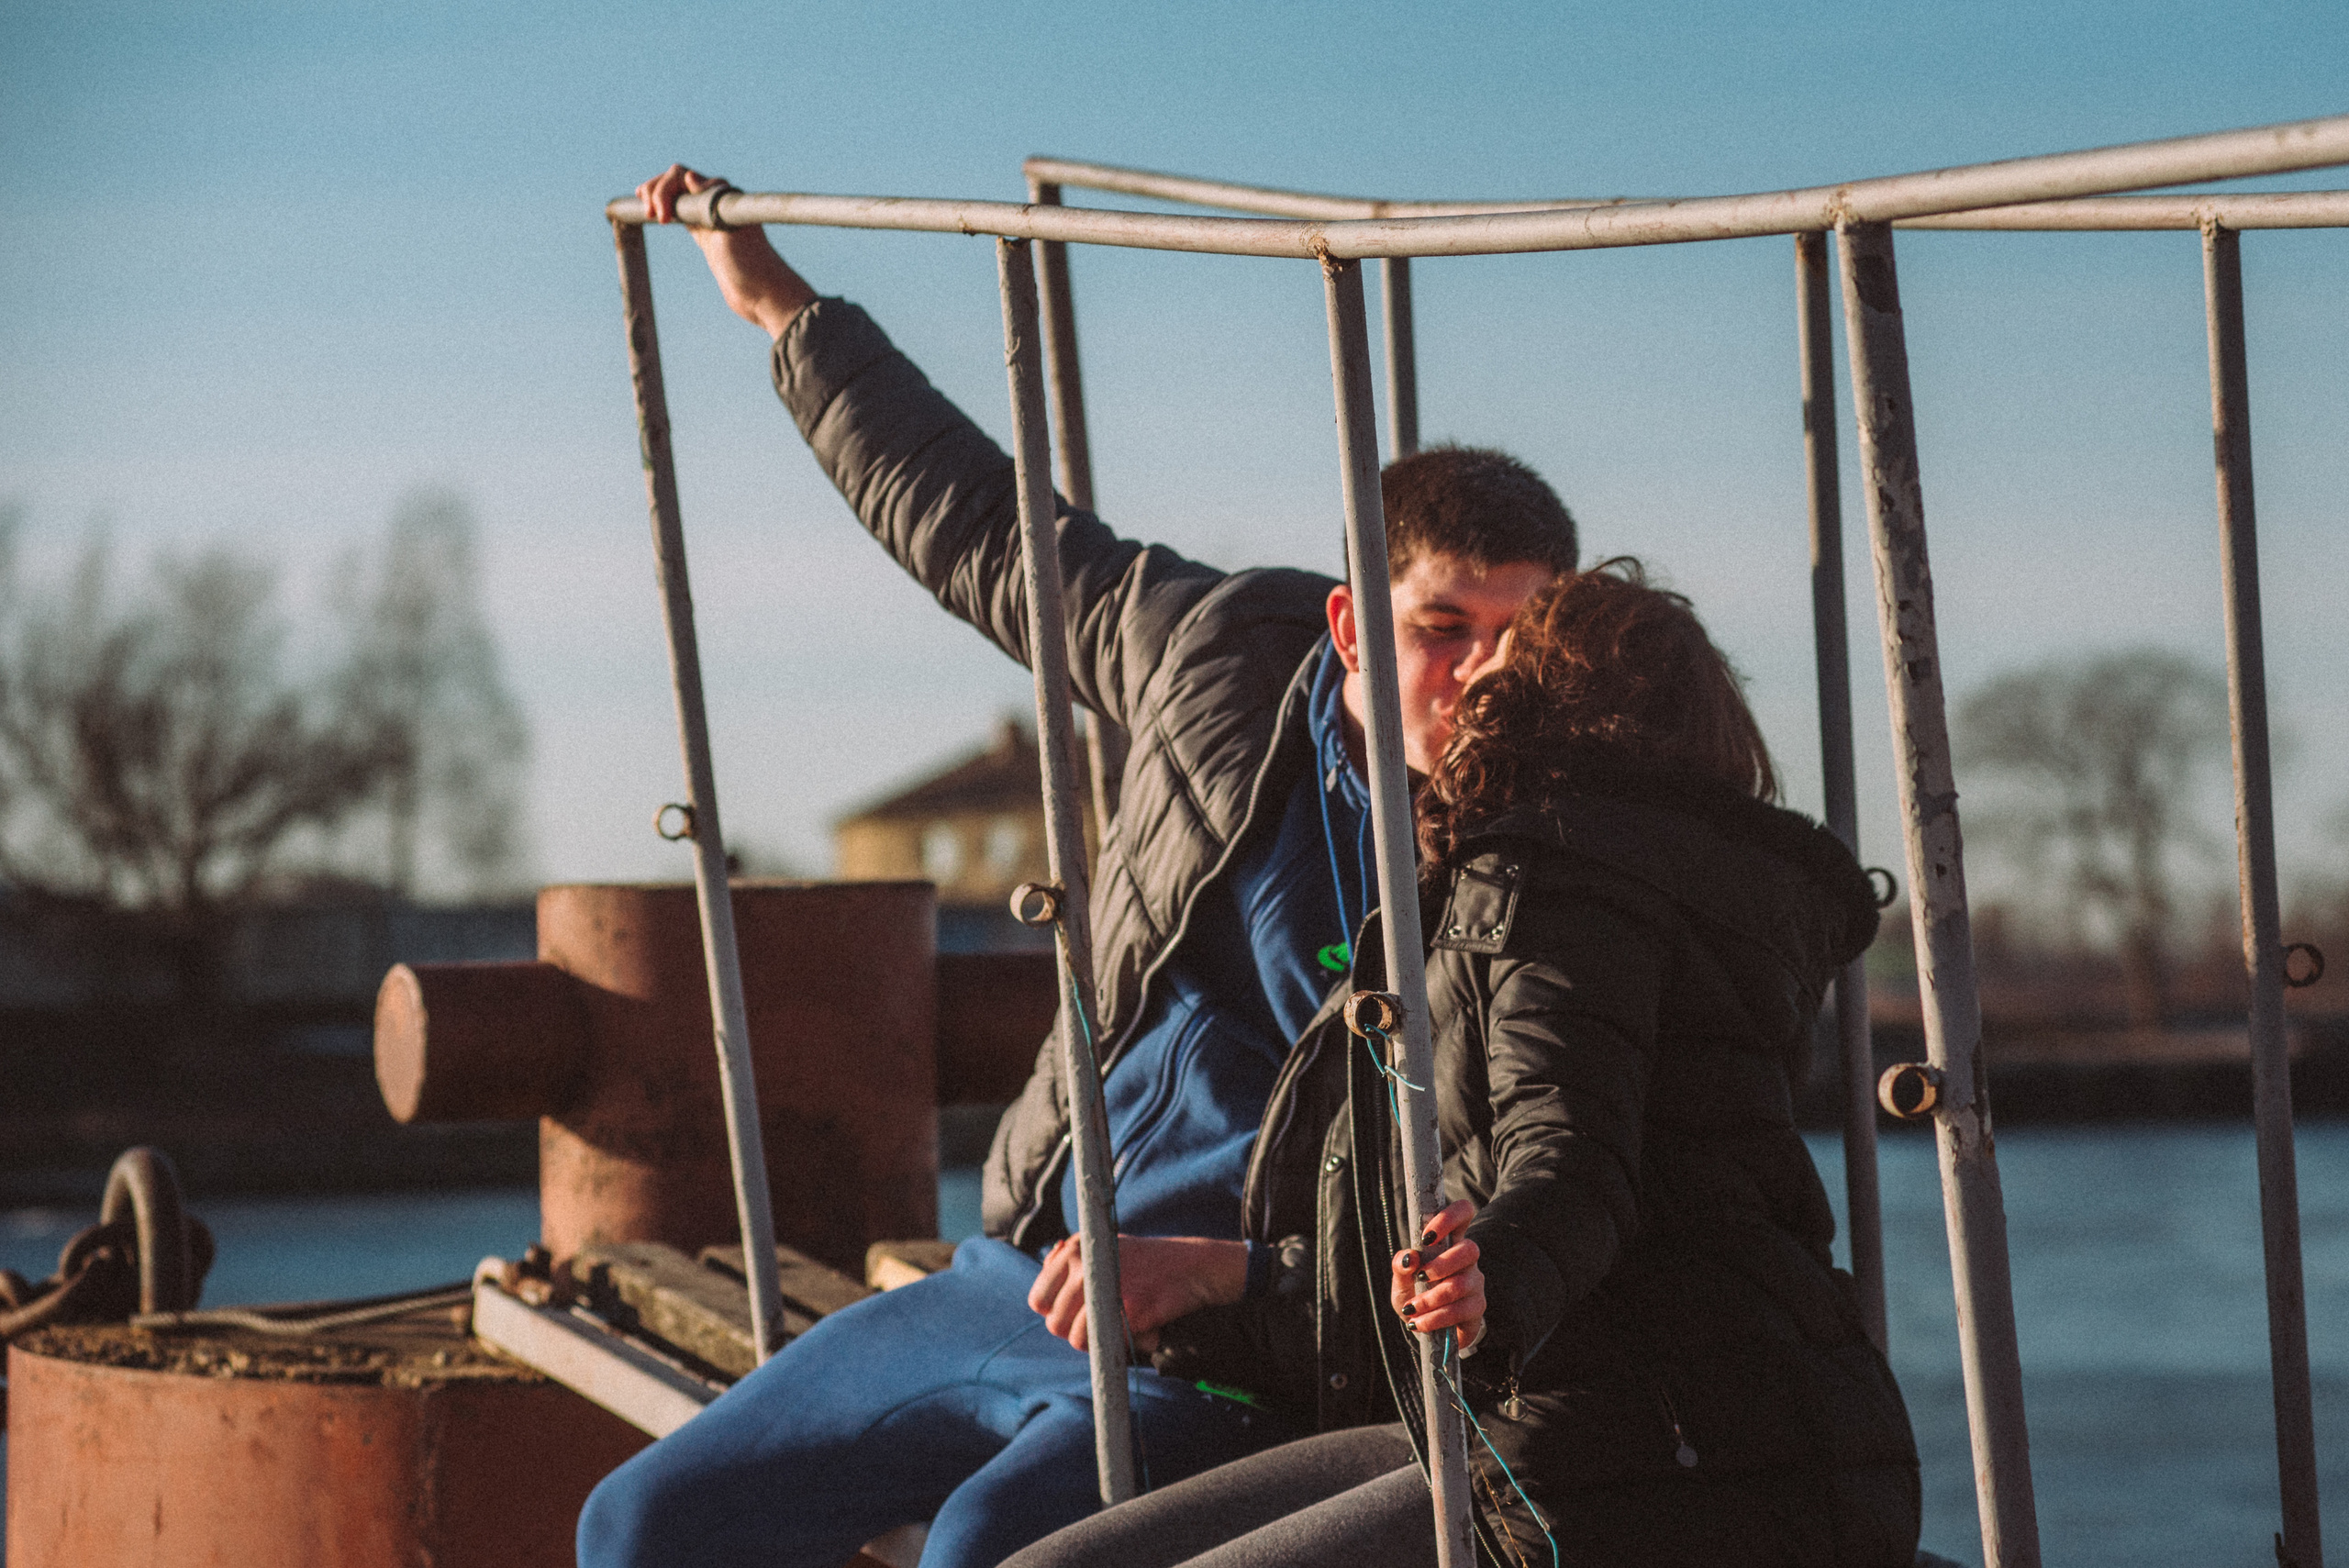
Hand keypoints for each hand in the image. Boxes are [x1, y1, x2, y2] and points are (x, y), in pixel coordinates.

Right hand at [634, 164, 817, 339]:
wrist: (762, 296)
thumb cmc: (750, 266)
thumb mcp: (729, 231)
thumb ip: (711, 203)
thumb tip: (690, 176)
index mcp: (721, 195)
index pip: (682, 175)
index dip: (664, 189)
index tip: (662, 219)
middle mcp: (715, 201)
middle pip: (676, 180)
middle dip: (657, 191)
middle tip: (651, 215)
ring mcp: (708, 217)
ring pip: (676, 194)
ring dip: (656, 196)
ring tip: (644, 209)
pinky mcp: (705, 233)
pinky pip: (680, 211)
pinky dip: (664, 208)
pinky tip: (651, 212)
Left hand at [1027, 1235, 1249, 1354]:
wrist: (1191, 1266)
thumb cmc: (1144, 1262)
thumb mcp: (1102, 1248)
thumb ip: (1068, 1265)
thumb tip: (1043, 1289)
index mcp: (1074, 1250)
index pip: (1038, 1300)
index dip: (1055, 1313)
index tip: (1076, 1314)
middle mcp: (1085, 1264)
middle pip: (1054, 1323)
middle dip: (1074, 1331)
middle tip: (1101, 1324)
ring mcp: (1106, 1287)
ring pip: (1076, 1338)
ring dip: (1095, 1342)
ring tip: (1116, 1329)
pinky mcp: (1129, 1310)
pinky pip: (1106, 1344)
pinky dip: (1118, 1346)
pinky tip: (1135, 1329)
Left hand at [1391, 1198, 1485, 1350]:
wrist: (1426, 1330)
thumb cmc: (1414, 1296)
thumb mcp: (1401, 1282)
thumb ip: (1400, 1266)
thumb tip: (1410, 1257)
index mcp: (1449, 1242)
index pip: (1463, 1213)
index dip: (1450, 1217)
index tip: (1426, 1237)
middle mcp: (1467, 1260)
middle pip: (1470, 1249)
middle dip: (1441, 1264)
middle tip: (1420, 1276)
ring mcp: (1475, 1283)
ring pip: (1461, 1284)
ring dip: (1431, 1298)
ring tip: (1412, 1309)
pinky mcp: (1477, 1308)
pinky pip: (1461, 1310)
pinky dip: (1435, 1318)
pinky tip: (1420, 1323)